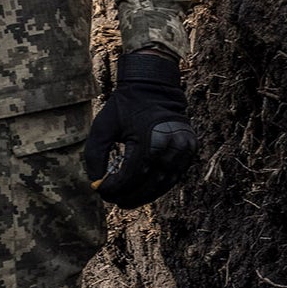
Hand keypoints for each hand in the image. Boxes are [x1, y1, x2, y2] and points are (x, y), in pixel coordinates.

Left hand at [82, 49, 195, 207]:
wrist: (154, 86)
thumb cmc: (125, 106)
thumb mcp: (103, 127)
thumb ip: (95, 156)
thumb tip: (98, 183)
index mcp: (150, 139)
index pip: (132, 176)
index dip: (115, 189)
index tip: (101, 192)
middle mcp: (172, 146)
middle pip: (149, 185)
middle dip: (129, 196)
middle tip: (113, 201)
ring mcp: (185, 149)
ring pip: (164, 184)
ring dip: (144, 196)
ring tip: (126, 200)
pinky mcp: (191, 150)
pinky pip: (174, 176)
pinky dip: (158, 186)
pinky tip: (142, 190)